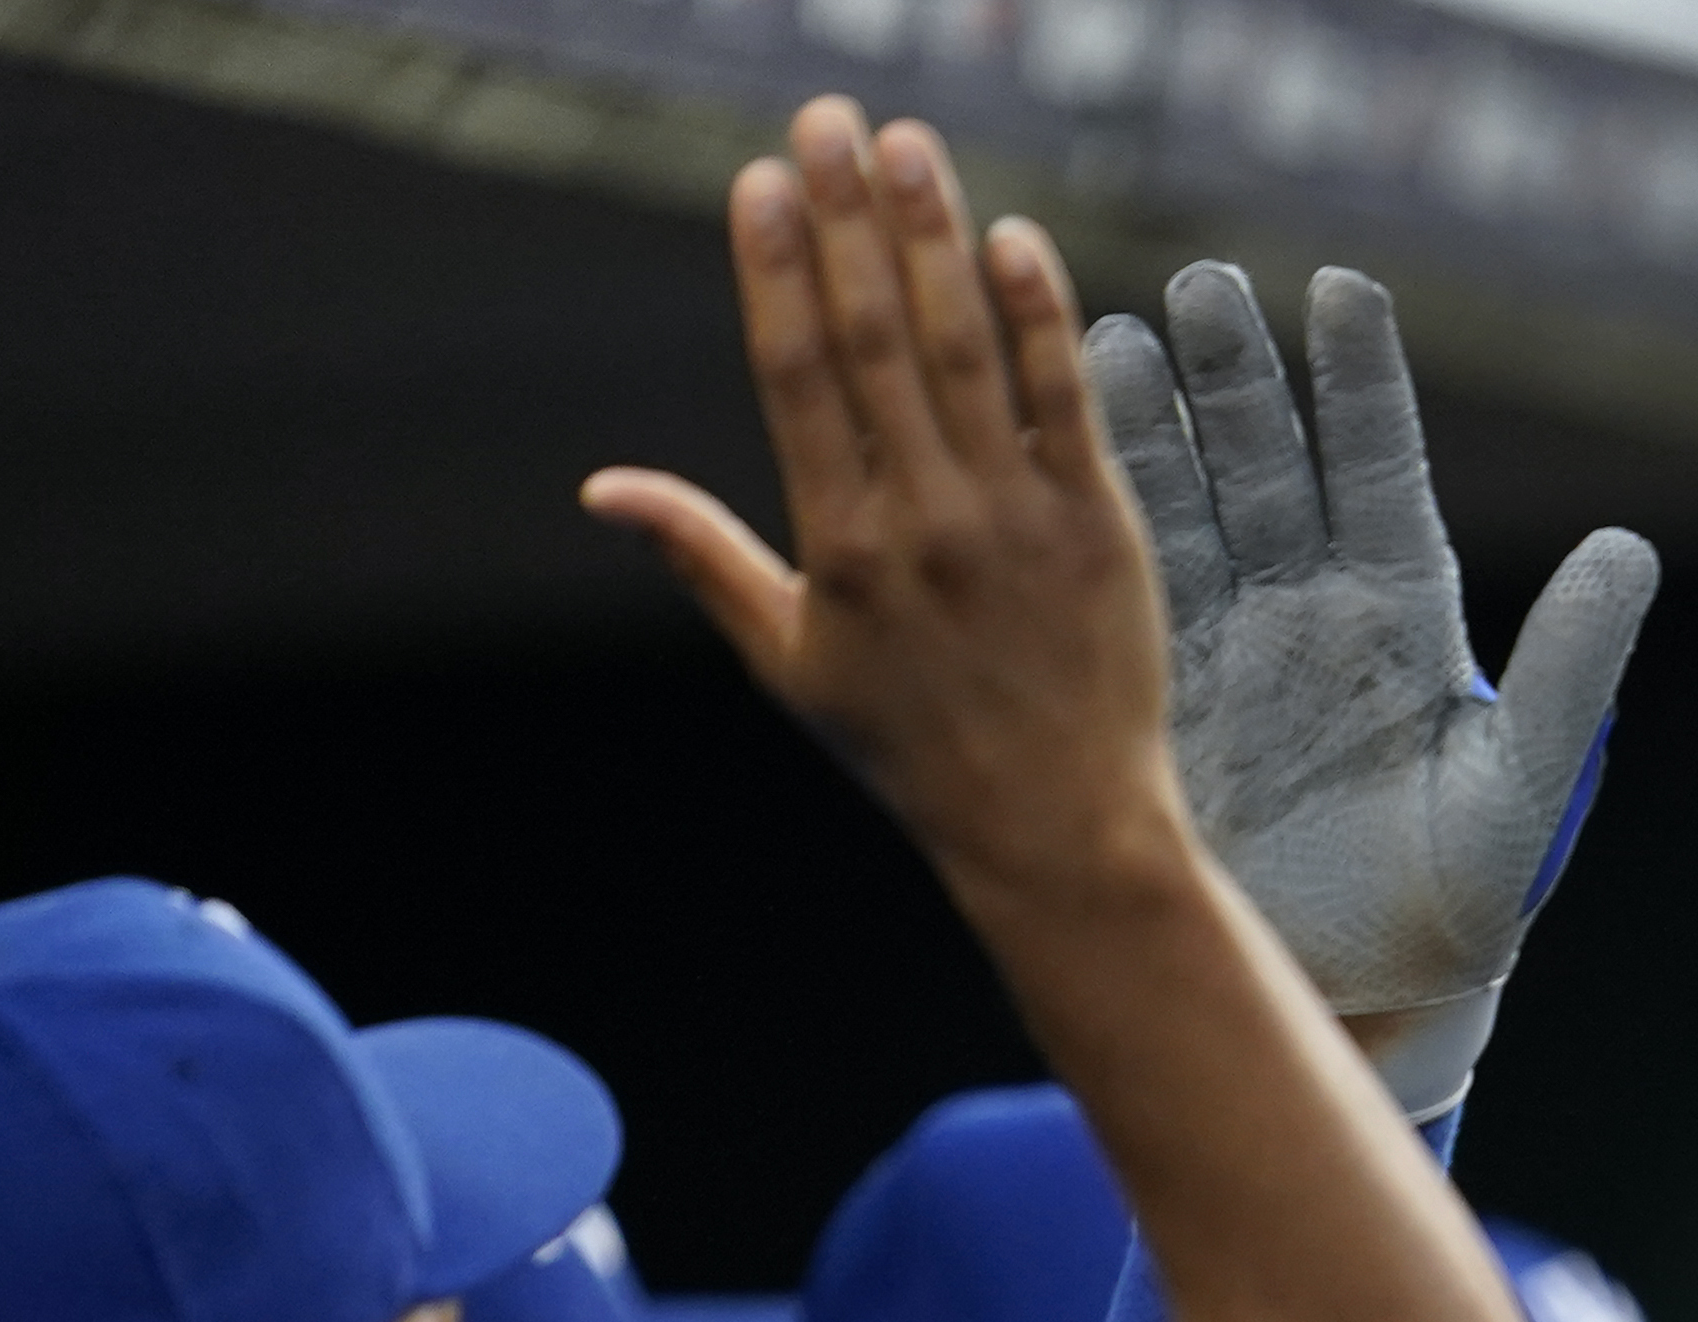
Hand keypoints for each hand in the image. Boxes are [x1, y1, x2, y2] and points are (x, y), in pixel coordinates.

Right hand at [582, 102, 1182, 912]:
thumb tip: (600, 488)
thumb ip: (704, 556)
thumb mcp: (790, 662)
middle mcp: (919, 522)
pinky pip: (1064, 404)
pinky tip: (1012, 238)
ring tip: (909, 144)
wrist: (1056, 825)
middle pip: (874, 339)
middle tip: (831, 119)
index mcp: (837, 546)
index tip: (764, 181)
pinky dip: (1040, 319)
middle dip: (848, 220)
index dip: (778, 272)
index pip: (795, 377)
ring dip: (934, 238)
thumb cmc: (913, 746)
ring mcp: (1011, 520)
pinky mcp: (1097, 528)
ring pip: (963, 352)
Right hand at [1087, 264, 1657, 1116]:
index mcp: (1404, 610)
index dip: (1360, 383)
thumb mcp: (1519, 789)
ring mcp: (1226, 635)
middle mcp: (1310, 602)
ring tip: (1101, 337)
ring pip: (1181, 502)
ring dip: (1146, 422)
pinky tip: (1049, 439)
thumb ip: (1569, 671)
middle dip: (1236, 377)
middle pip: (1269, 461)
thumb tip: (1630, 550)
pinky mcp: (1154, 684)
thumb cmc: (1457, 900)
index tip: (1340, 292)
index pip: (1379, 467)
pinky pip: (1117, 580)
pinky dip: (1088, 510)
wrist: (1359, 993)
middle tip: (1200, 290)